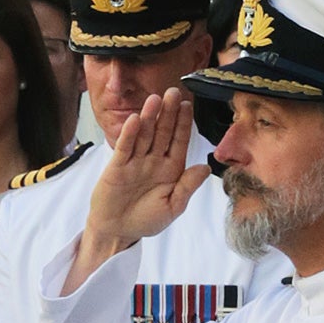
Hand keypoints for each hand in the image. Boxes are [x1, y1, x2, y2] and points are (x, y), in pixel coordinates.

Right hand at [68, 89, 207, 281]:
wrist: (119, 230)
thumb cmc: (147, 219)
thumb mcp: (173, 206)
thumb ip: (188, 186)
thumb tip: (206, 167)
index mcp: (171, 169)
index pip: (179, 142)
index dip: (183, 124)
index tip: (188, 105)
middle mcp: (154, 160)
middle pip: (162, 133)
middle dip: (168, 113)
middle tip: (174, 92)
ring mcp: (135, 161)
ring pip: (144, 135)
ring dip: (149, 117)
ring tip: (156, 99)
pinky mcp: (117, 166)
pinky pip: (124, 148)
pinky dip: (129, 134)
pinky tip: (135, 120)